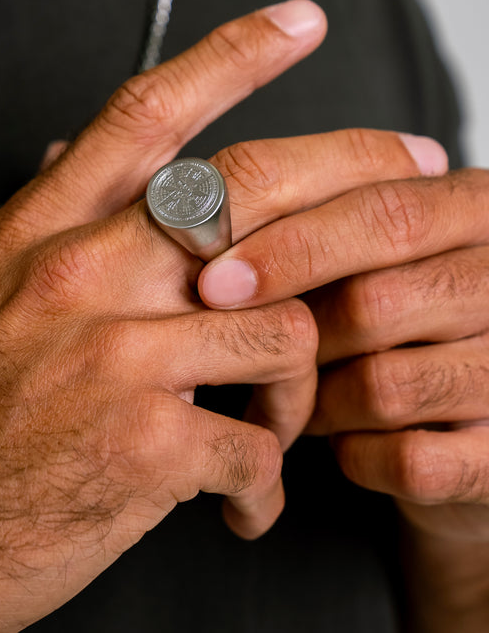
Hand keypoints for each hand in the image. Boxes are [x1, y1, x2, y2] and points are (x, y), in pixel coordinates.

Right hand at [0, 0, 332, 631]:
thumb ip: (42, 221)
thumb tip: (63, 150)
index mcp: (41, 232)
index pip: (147, 112)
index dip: (232, 54)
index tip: (299, 21)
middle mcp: (79, 275)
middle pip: (249, 189)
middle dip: (352, 169)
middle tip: (412, 170)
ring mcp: (112, 357)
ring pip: (285, 328)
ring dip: (303, 382)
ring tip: (277, 422)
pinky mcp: (139, 448)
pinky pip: (257, 446)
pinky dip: (266, 480)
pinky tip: (242, 502)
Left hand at [199, 164, 488, 628]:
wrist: (458, 425)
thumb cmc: (390, 321)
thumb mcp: (362, 250)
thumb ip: (312, 217)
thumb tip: (205, 209)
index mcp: (472, 212)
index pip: (385, 210)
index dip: (292, 242)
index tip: (213, 273)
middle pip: (379, 299)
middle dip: (289, 326)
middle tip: (226, 334)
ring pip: (385, 384)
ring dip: (318, 398)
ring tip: (295, 394)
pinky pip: (409, 459)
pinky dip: (356, 455)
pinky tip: (344, 440)